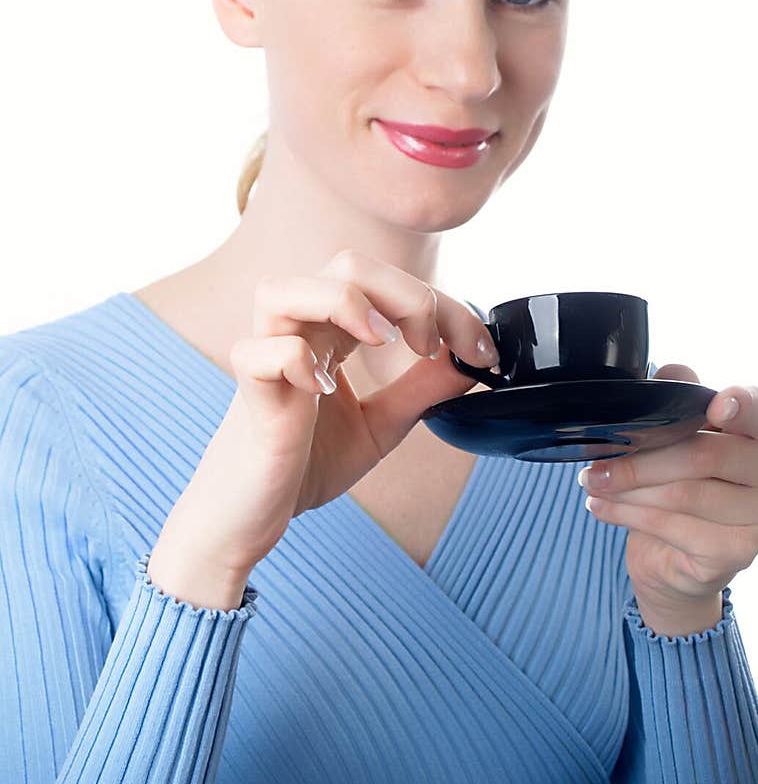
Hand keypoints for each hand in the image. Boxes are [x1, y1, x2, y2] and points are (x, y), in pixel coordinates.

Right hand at [147, 250, 497, 603]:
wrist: (253, 518)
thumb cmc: (306, 463)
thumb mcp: (384, 425)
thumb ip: (423, 389)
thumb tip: (472, 360)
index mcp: (331, 330)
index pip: (391, 287)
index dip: (447, 308)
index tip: (481, 350)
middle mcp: (298, 331)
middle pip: (346, 265)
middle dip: (405, 294)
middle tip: (429, 345)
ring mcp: (268, 358)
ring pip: (286, 288)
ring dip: (345, 304)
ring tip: (380, 342)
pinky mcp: (249, 395)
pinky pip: (260, 351)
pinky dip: (296, 359)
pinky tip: (325, 389)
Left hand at [578, 364, 757, 633]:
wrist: (683, 552)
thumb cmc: (689, 477)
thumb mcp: (686, 428)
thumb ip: (684, 396)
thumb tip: (672, 374)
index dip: (743, 407)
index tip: (716, 406)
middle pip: (706, 455)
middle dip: (642, 457)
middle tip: (597, 459)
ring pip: (684, 494)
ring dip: (628, 487)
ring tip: (594, 480)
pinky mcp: (739, 552)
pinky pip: (673, 527)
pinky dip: (628, 514)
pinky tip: (602, 506)